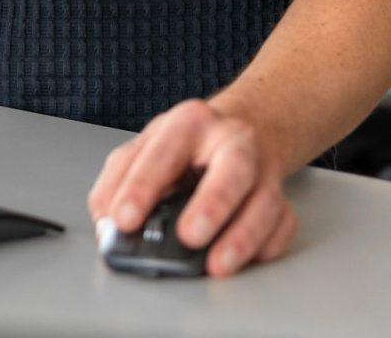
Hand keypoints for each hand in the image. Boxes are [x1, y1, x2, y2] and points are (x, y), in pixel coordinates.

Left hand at [85, 99, 298, 276]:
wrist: (242, 127)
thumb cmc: (186, 147)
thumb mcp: (143, 149)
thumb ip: (117, 183)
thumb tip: (106, 224)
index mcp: (187, 124)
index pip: (162, 154)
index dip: (140, 189)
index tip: (124, 221)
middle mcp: (231, 141)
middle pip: (232, 169)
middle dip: (211, 205)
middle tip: (187, 236)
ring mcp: (263, 168)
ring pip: (264, 202)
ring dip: (242, 237)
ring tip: (216, 265)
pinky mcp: (283, 196)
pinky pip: (284, 222)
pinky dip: (268, 244)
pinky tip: (249, 258)